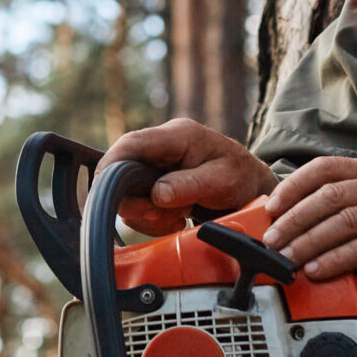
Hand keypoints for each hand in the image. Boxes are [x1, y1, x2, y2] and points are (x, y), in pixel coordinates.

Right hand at [98, 119, 273, 236]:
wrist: (252, 186)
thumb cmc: (241, 177)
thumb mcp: (222, 180)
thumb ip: (189, 185)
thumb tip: (158, 194)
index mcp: (177, 136)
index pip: (132, 143)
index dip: (112, 164)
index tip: (104, 190)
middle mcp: (162, 147)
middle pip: (123, 170)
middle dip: (136, 202)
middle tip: (161, 217)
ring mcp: (157, 164)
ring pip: (129, 192)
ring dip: (147, 213)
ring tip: (176, 219)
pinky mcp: (156, 182)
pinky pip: (140, 203)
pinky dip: (153, 218)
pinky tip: (175, 220)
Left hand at [262, 156, 356, 282]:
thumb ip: (354, 201)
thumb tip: (302, 217)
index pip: (326, 168)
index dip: (294, 186)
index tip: (271, 206)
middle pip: (329, 196)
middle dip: (294, 219)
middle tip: (271, 240)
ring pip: (344, 222)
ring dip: (309, 242)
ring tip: (287, 259)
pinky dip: (337, 260)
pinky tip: (319, 270)